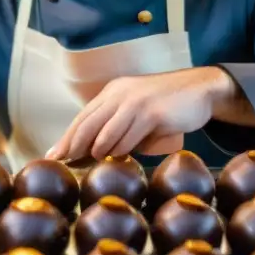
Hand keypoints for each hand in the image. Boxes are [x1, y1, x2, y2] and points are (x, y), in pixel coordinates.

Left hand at [47, 67, 235, 160]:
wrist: (201, 90)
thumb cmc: (168, 104)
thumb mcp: (137, 108)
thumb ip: (117, 123)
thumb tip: (94, 151)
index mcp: (113, 92)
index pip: (83, 116)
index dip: (66, 136)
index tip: (53, 155)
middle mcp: (120, 94)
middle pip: (87, 124)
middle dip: (72, 146)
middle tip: (63, 164)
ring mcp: (135, 102)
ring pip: (105, 133)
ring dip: (98, 150)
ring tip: (95, 161)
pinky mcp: (151, 113)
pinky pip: (128, 138)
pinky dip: (120, 150)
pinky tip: (118, 157)